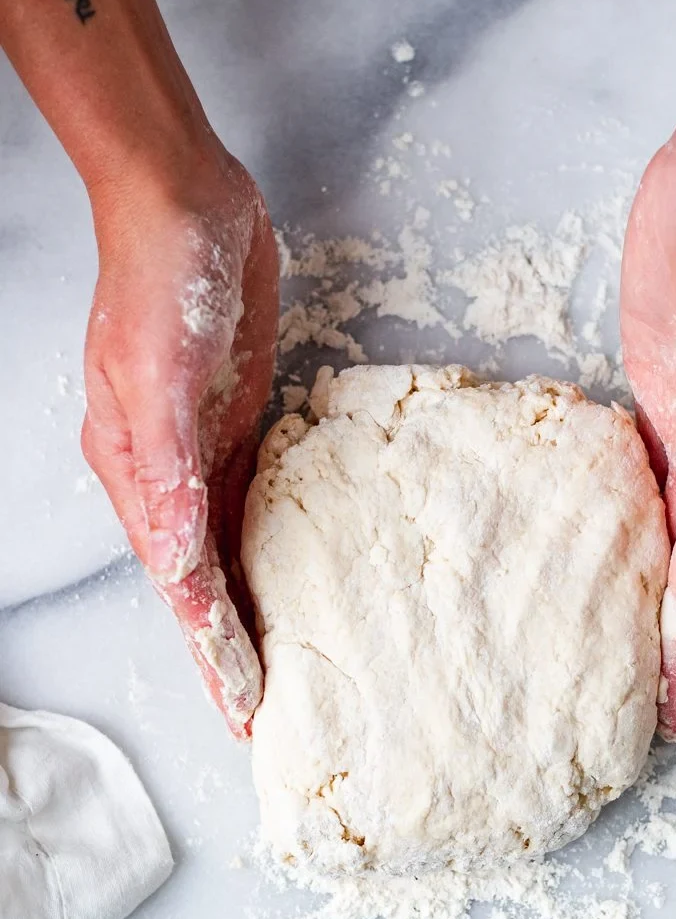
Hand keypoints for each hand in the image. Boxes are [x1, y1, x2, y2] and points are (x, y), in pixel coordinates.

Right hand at [81, 146, 278, 737]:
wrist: (186, 204)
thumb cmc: (161, 279)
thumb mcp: (158, 374)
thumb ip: (166, 467)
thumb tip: (175, 554)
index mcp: (139, 474)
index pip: (180, 585)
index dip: (211, 649)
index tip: (242, 708)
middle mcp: (168, 476)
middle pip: (201, 584)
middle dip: (228, 651)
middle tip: (264, 714)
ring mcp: (204, 451)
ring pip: (229, 553)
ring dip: (249, 610)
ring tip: (278, 668)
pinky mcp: (239, 424)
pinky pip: (255, 506)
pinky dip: (268, 550)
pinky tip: (293, 575)